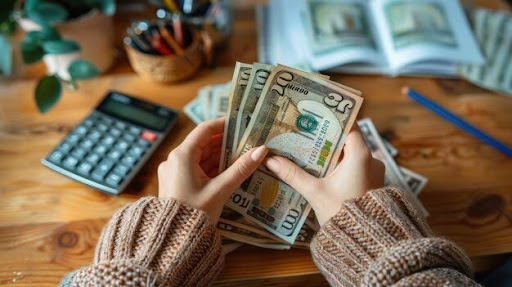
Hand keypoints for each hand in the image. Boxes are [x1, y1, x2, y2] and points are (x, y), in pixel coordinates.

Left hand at [158, 117, 267, 223]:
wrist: (173, 240)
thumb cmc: (194, 214)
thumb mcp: (220, 189)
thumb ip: (241, 168)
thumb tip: (261, 150)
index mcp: (182, 156)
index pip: (205, 129)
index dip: (224, 124)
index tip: (240, 123)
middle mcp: (174, 160)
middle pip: (203, 142)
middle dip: (225, 141)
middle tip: (246, 140)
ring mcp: (174, 171)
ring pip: (200, 156)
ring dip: (220, 155)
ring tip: (242, 154)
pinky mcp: (176, 182)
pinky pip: (196, 168)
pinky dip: (211, 167)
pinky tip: (228, 170)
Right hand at [263, 125, 384, 225]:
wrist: (363, 241)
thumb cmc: (341, 213)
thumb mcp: (314, 192)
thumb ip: (293, 174)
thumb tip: (271, 160)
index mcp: (361, 155)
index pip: (349, 126)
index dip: (332, 119)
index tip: (315, 115)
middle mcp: (371, 160)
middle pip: (347, 139)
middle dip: (326, 137)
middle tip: (305, 132)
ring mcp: (373, 172)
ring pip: (350, 154)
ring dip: (332, 152)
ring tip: (309, 150)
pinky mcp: (370, 183)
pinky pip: (354, 167)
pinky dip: (339, 165)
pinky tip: (321, 169)